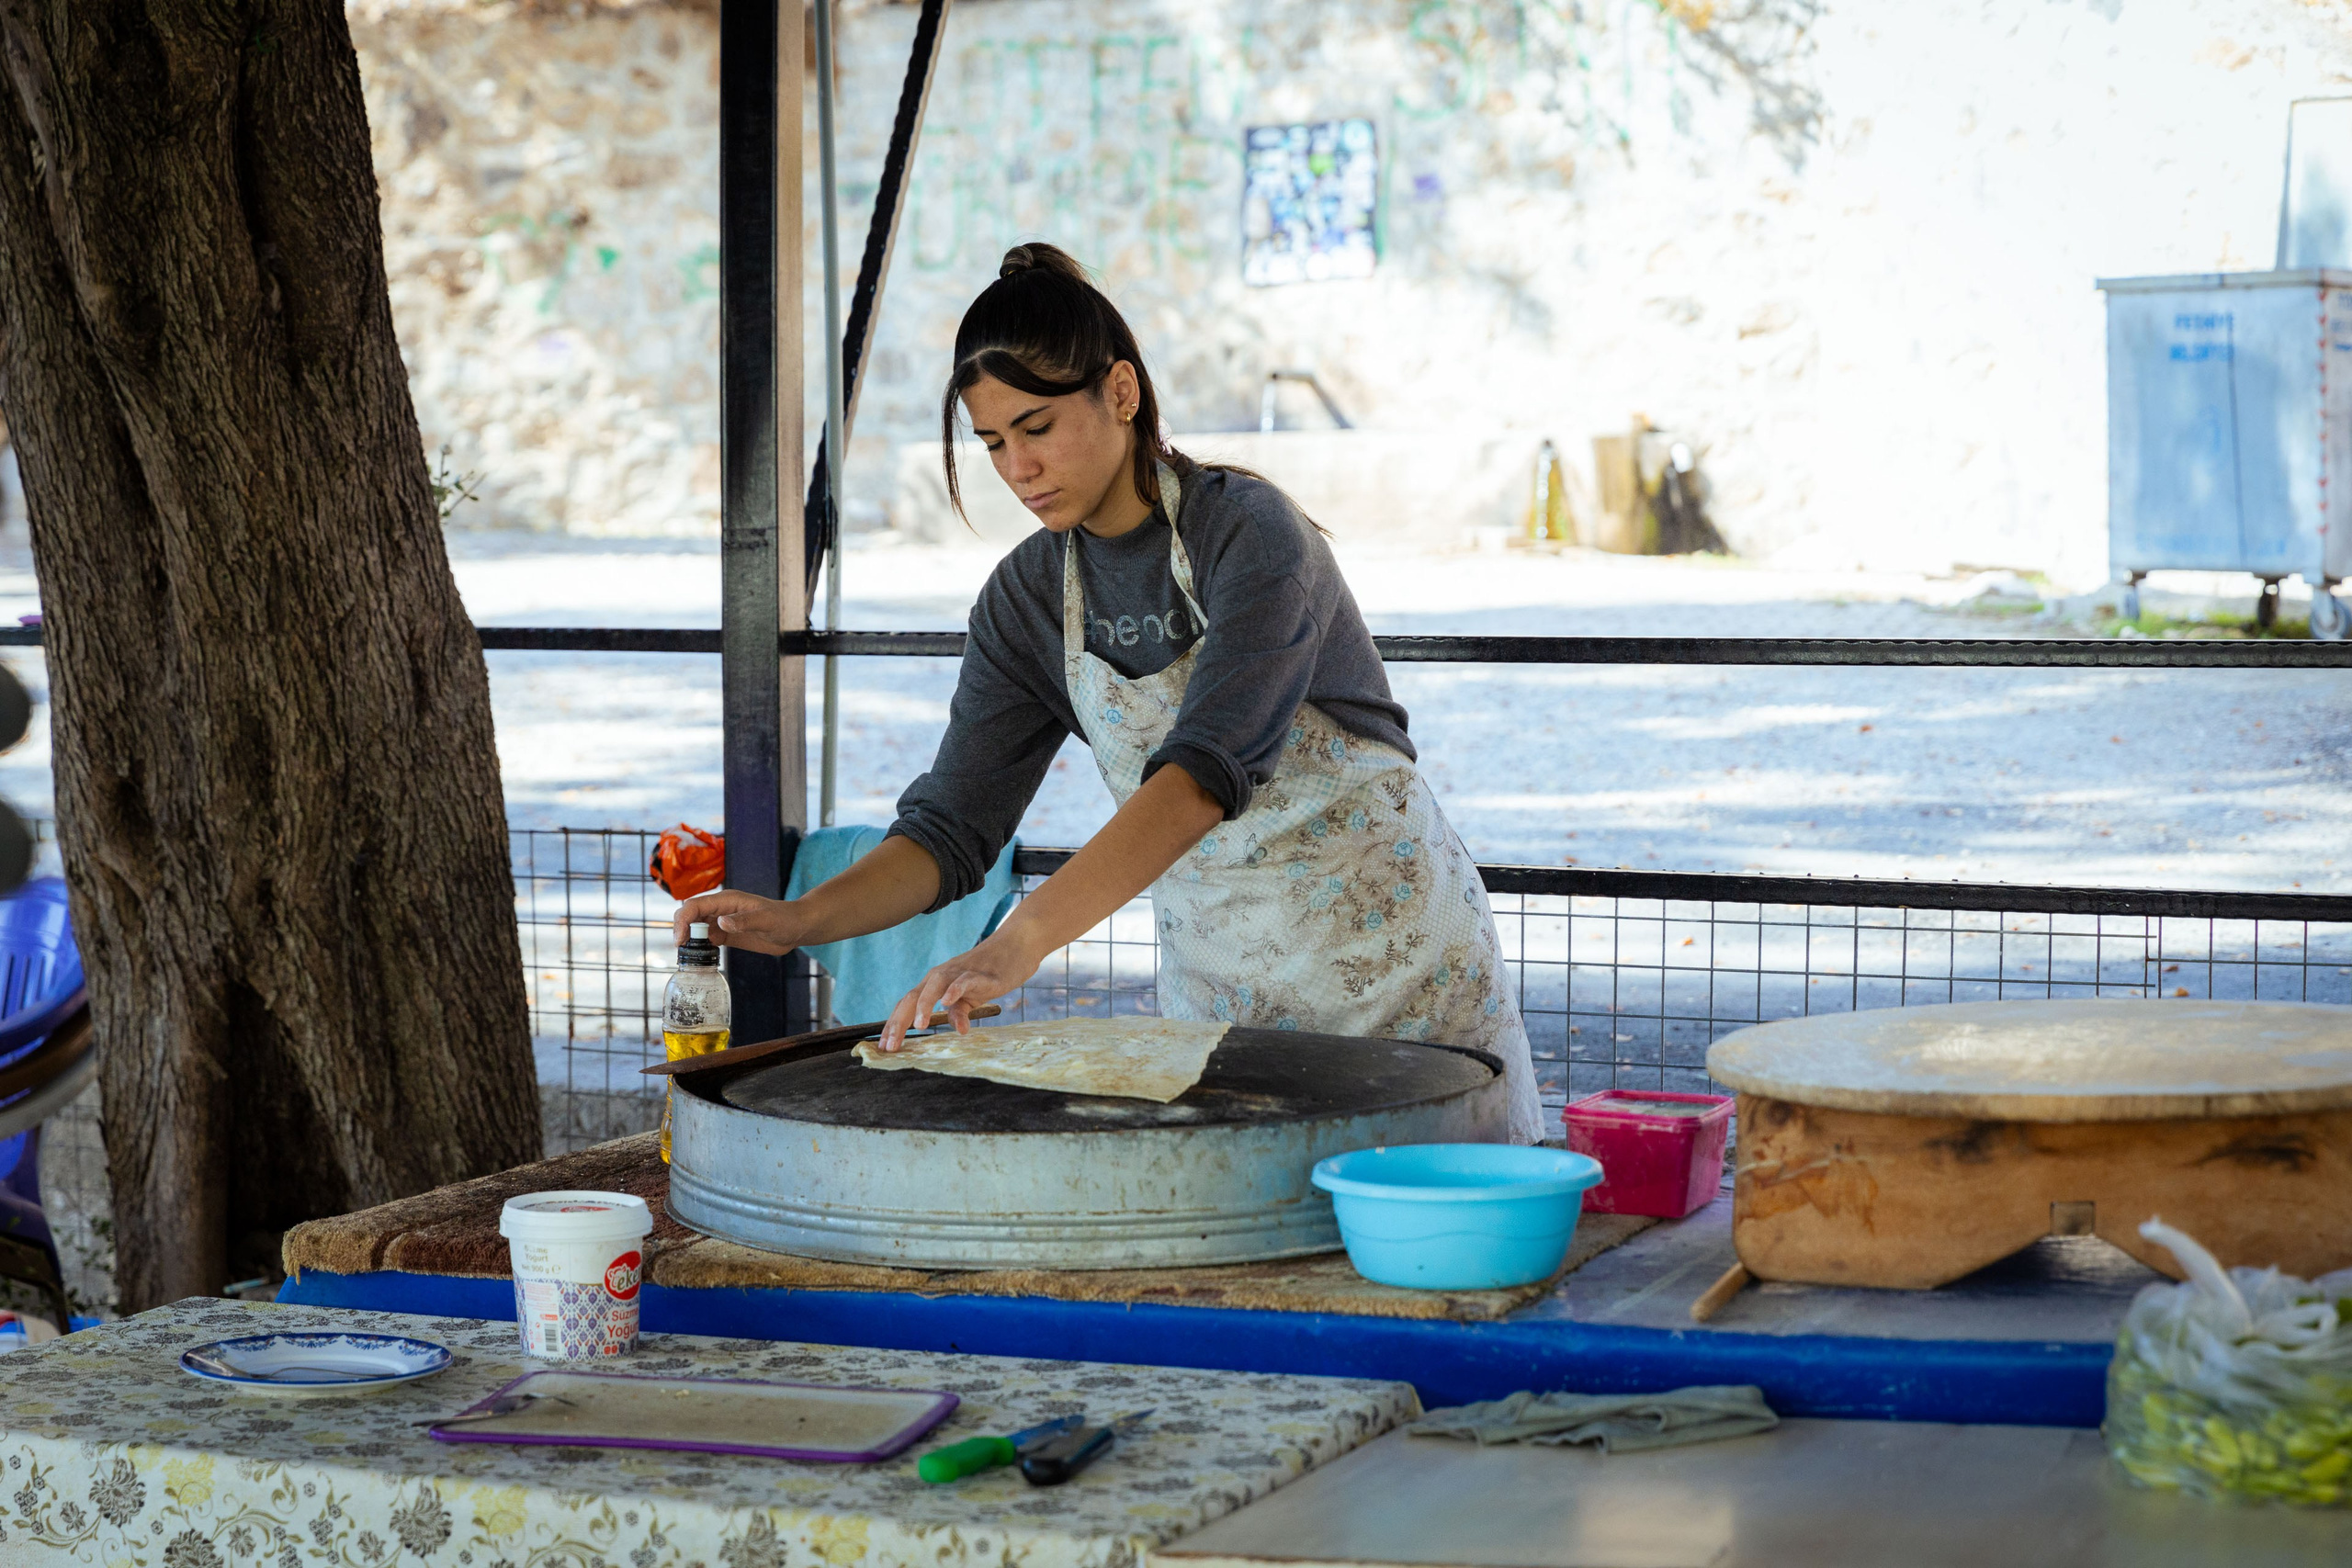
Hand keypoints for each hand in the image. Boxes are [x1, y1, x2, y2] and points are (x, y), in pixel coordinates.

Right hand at [672, 889, 810, 954]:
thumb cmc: (785, 919)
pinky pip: (706, 938)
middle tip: (680, 947)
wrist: (796, 928)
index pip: (695, 905)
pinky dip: (698, 946)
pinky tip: (698, 957)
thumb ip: (744, 921)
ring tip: (685, 954)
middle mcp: (721, 909)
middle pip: (690, 914)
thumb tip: (721, 923)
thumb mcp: (766, 920)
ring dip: (687, 938)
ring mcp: (723, 922)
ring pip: (695, 926)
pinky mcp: (727, 935)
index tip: (680, 938)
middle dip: (681, 927)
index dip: (684, 920)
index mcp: (727, 900)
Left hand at [875, 930, 1044, 1050]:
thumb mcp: (970, 1000)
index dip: (893, 1025)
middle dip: (899, 1022)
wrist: (1013, 949)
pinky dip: (955, 990)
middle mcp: (940, 977)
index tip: (883, 1047)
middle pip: (912, 997)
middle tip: (890, 1046)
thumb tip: (958, 1030)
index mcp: (933, 985)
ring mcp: (958, 973)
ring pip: (935, 985)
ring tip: (919, 1025)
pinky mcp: (979, 973)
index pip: (906, 1005)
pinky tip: (949, 1002)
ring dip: (924, 1005)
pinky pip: (963, 980)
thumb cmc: (987, 976)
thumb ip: (959, 1013)